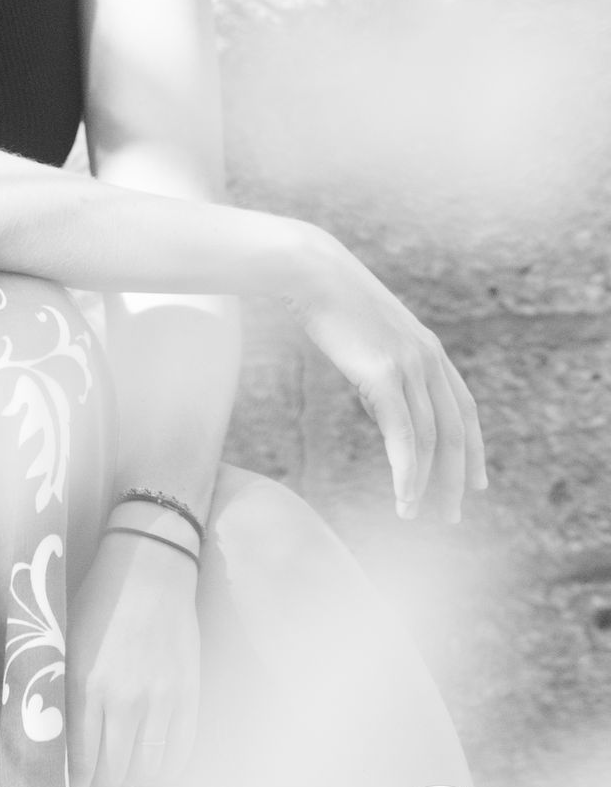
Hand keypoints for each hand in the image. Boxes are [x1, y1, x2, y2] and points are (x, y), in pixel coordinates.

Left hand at [65, 529, 199, 786]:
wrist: (151, 569)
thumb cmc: (100, 602)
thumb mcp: (67, 643)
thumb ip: (63, 692)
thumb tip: (55, 742)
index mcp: (88, 684)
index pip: (80, 762)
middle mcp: (126, 699)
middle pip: (114, 773)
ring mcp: (162, 700)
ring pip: (147, 770)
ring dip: (132, 780)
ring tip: (122, 771)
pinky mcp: (189, 696)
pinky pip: (179, 754)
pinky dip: (165, 769)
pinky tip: (152, 763)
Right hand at [287, 231, 487, 522]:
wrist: (309, 271)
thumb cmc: (328, 300)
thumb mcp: (366, 338)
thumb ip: (383, 371)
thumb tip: (382, 409)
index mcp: (429, 348)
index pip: (464, 408)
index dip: (473, 448)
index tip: (477, 483)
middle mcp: (429, 358)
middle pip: (455, 432)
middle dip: (456, 478)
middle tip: (451, 515)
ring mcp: (410, 365)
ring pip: (431, 440)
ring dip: (427, 484)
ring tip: (415, 515)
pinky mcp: (385, 374)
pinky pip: (404, 436)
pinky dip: (407, 472)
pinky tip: (404, 497)